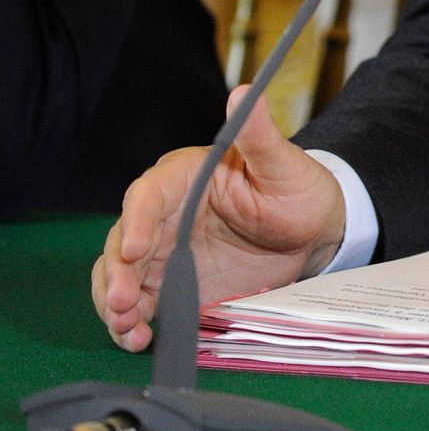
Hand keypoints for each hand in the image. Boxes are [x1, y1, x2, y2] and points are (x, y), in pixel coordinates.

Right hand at [92, 87, 346, 352]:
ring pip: (120, 276)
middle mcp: (165, 216)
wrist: (312, 231)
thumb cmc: (297, 188)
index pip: (147, 195)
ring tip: (127, 328)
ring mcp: (164, 255)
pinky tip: (137, 338)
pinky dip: (130, 323)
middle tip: (123, 303)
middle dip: (117, 274)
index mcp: (184, 178)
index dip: (136, 221)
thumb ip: (259, 134)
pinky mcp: (172, 287)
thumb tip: (244, 92)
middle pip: (122, 241)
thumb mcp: (283, 163)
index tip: (135, 249)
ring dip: (114, 303)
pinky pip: (139, 305)